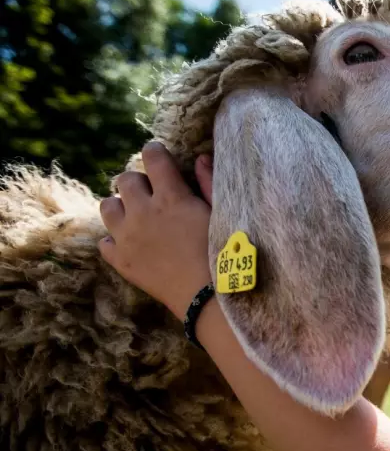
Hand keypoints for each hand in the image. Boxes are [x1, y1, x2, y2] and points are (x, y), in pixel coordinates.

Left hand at [99, 142, 214, 319]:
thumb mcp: (222, 215)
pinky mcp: (121, 261)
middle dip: (137, 182)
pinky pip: (105, 243)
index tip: (159, 155)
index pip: (152, 158)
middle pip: (124, 179)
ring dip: (121, 207)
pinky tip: (133, 245)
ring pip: (107, 207)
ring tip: (137, 218)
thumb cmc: (224, 254)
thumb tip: (200, 158)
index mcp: (171, 197)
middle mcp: (143, 212)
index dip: (155, 152)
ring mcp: (127, 237)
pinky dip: (115, 241)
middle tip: (152, 193)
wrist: (209, 298)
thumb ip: (209, 183)